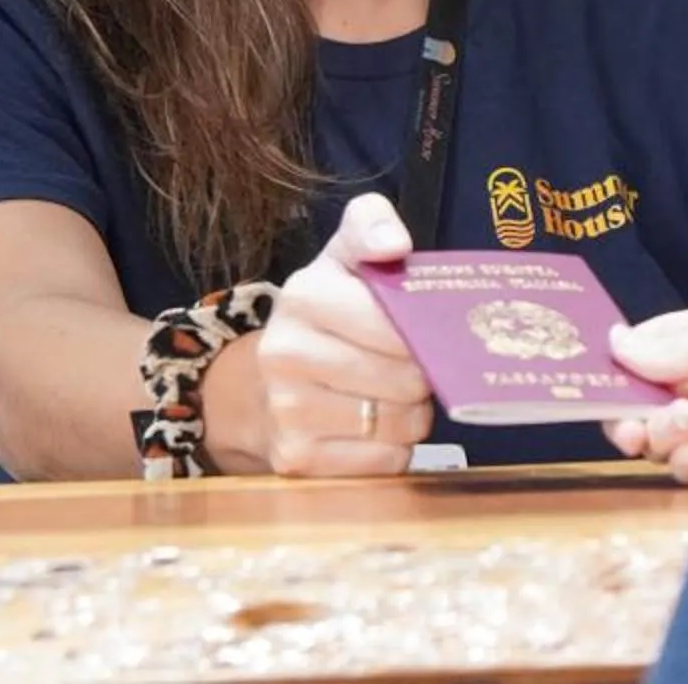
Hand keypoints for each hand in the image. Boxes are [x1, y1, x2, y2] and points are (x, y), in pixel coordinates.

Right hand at [246, 193, 437, 476]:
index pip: (398, 325)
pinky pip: (385, 462)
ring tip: (392, 396)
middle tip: (411, 367)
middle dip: (421, 376)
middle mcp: (286, 354)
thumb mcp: (344, 257)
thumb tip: (394, 245)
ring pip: (401, 424)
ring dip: (412, 414)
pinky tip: (374, 428)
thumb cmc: (327, 315)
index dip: (426, 333)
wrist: (261, 386)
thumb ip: (372, 225)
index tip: (424, 331)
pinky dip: (393, 449)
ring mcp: (287, 411)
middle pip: (406, 379)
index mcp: (304, 296)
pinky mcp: (297, 460)